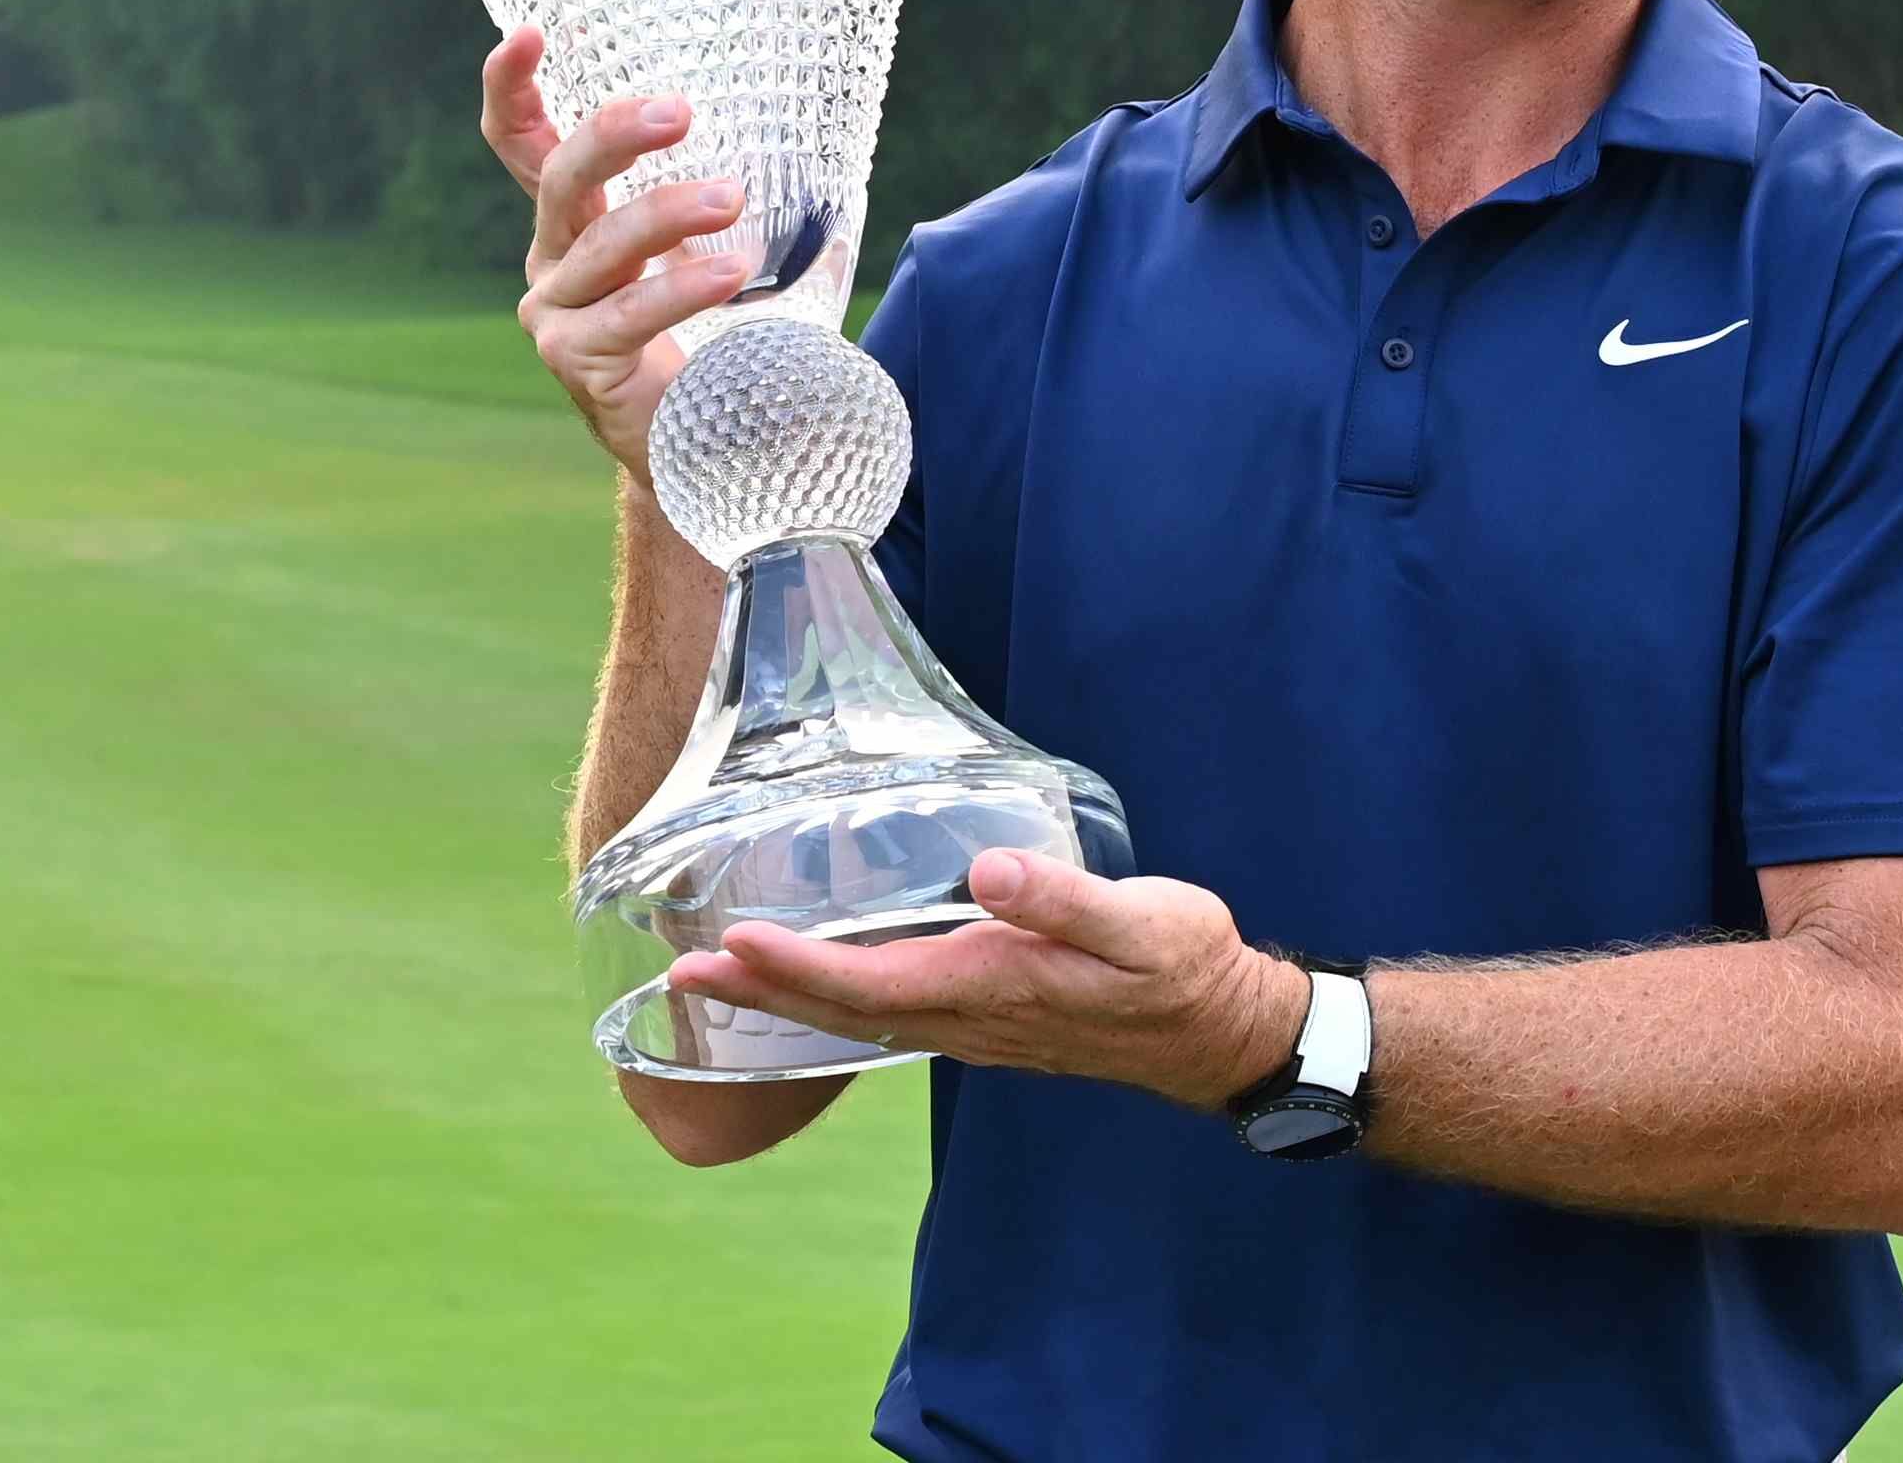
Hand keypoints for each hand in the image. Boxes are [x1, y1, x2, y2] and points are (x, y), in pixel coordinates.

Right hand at [484, 26, 747, 477]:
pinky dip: (682, 286)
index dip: (513, 86)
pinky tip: (731, 272)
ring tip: (731, 199)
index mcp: (577, 221)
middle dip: (615, 132)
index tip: (532, 32)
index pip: (523, 143)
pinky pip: (629, 313)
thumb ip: (731, 195)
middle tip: (681, 112)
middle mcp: (554, 260)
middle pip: (561, 177)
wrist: (713, 445)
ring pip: (604, 242)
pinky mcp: (578, 361)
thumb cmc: (720, 335)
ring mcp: (557, 313)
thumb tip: (806, 124)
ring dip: (670, 211)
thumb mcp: (718, 248)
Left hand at [668, 849, 1306, 1113]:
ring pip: (864, 1017)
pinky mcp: (993, 1018)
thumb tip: (988, 872)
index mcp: (994, 987)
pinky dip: (839, 1002)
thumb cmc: (1184, 969)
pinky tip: (821, 984)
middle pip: (845, 1010)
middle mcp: (972, 1018)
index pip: (872, 984)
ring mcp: (979, 1026)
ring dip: (790, 1000)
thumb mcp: (1140, 923)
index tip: (733, 943)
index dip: (798, 968)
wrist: (1222, 1030)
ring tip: (724, 979)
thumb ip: (1063, 898)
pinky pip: (894, 1016)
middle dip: (763, 992)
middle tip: (680, 975)